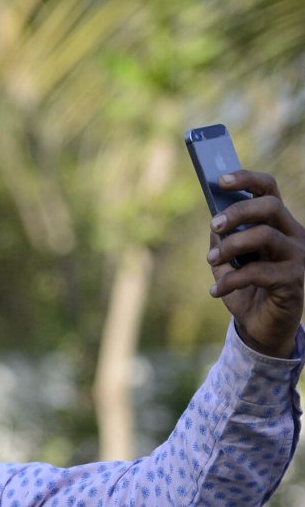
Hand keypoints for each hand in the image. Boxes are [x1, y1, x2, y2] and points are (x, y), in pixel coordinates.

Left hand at [206, 170, 304, 357]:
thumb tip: (214, 224)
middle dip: (238, 211)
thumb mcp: (229, 264)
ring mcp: (297, 256)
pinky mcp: (293, 279)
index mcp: (278, 224)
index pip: (269, 190)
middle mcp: (293, 234)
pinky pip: (259, 272)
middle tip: (213, 225)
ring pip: (266, 236)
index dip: (247, 180)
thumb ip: (222, 242)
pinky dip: (231, 281)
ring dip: (232, 246)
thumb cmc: (247, 290)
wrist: (261, 327)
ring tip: (210, 261)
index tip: (219, 180)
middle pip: (270, 206)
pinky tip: (215, 292)